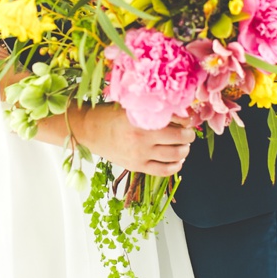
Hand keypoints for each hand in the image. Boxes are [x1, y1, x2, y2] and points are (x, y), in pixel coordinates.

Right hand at [69, 104, 194, 177]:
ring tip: (183, 145)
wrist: (87, 131)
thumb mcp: (129, 107)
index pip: (176, 119)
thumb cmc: (107, 116)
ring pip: (175, 155)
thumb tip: (176, 112)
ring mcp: (139, 155)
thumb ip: (150, 110)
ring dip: (184, 150)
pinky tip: (177, 160)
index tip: (187, 118)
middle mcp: (141, 139)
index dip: (186, 119)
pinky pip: (164, 170)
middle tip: (188, 132)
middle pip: (180, 138)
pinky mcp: (136, 166)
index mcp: (140, 120)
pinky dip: (175, 166)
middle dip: (189, 134)